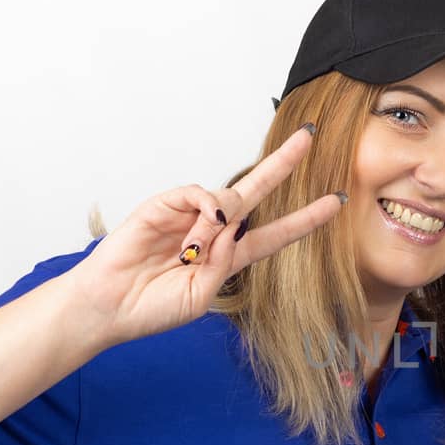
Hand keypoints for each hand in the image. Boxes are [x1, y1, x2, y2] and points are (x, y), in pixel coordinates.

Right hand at [68, 124, 343, 345]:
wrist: (109, 306)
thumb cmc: (153, 307)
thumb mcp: (202, 296)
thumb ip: (224, 263)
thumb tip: (230, 224)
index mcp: (230, 256)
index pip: (277, 232)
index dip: (306, 219)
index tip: (335, 202)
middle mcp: (215, 231)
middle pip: (257, 191)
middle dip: (283, 163)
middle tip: (308, 136)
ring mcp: (189, 215)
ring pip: (226, 200)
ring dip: (217, 226)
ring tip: (191, 253)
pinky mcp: (164, 205)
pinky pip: (197, 193)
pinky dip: (202, 210)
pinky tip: (193, 232)